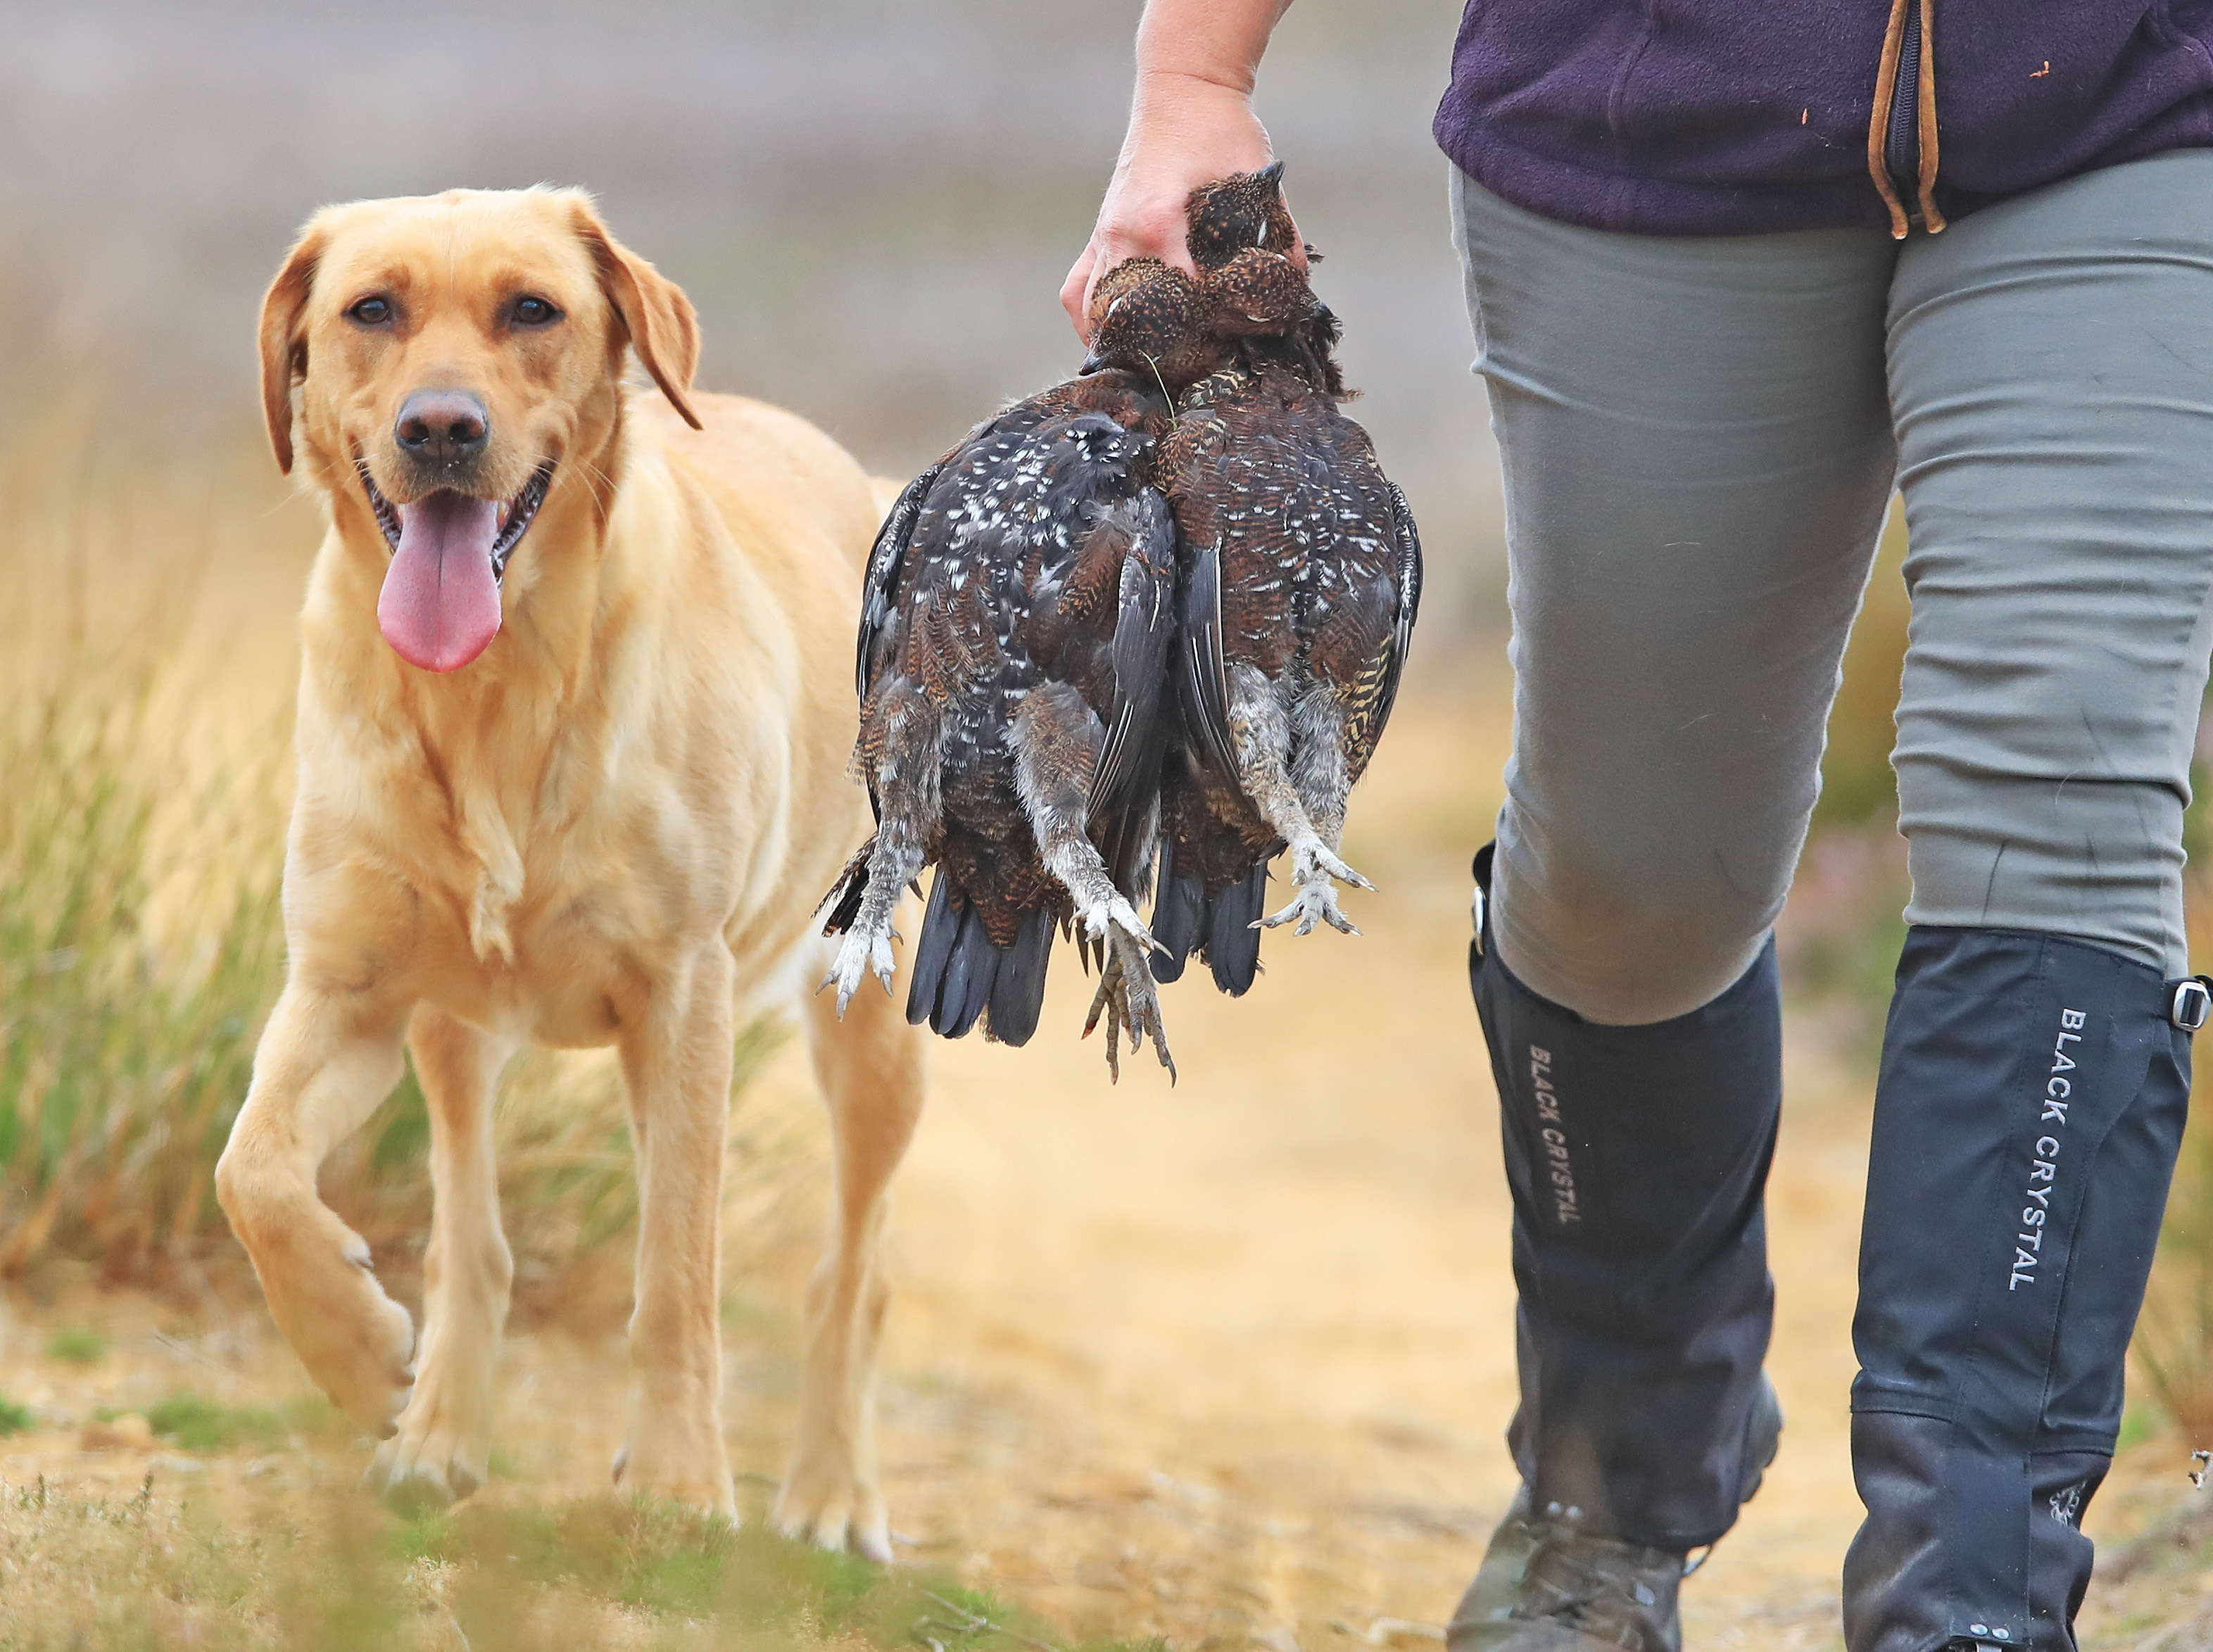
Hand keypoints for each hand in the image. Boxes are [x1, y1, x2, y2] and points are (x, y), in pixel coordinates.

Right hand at [1060, 71, 1305, 343]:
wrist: (1182, 89)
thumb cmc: (1222, 130)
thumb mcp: (1258, 182)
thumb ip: (1280, 235)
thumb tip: (1295, 286)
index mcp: (1159, 222)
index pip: (1173, 299)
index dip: (1199, 333)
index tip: (1222, 351)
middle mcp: (1122, 233)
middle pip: (1126, 317)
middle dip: (1153, 351)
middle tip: (1184, 373)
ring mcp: (1104, 234)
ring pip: (1090, 309)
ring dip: (1113, 342)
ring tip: (1141, 367)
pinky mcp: (1098, 233)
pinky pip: (1077, 289)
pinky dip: (1089, 317)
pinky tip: (1109, 337)